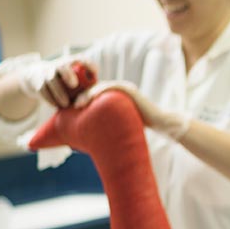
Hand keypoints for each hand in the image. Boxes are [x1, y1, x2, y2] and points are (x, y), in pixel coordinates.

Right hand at [18, 58, 95, 108]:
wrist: (35, 77)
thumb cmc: (64, 82)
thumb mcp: (74, 79)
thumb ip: (86, 86)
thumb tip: (100, 97)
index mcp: (71, 63)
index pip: (81, 59)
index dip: (88, 64)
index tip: (96, 72)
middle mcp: (58, 65)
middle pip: (62, 66)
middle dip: (68, 74)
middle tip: (74, 84)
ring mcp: (46, 72)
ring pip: (51, 79)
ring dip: (58, 92)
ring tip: (66, 104)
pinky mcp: (37, 81)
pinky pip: (42, 89)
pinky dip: (49, 98)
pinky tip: (56, 105)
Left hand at [73, 80, 190, 140]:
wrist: (161, 124)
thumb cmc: (143, 128)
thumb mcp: (121, 125)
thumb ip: (109, 126)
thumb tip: (93, 141)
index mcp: (116, 96)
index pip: (94, 94)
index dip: (82, 100)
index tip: (70, 110)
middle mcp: (118, 89)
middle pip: (93, 88)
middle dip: (79, 96)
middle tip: (68, 107)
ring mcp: (123, 88)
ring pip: (98, 87)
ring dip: (84, 95)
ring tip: (75, 105)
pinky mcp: (127, 89)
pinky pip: (107, 87)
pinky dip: (95, 93)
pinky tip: (85, 101)